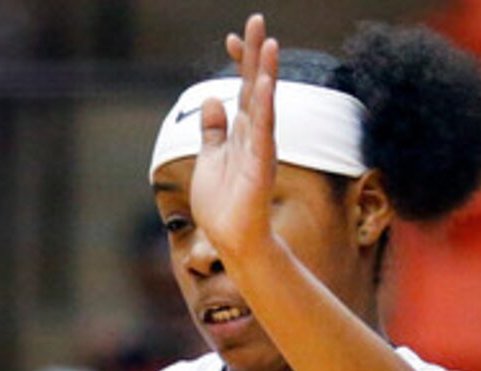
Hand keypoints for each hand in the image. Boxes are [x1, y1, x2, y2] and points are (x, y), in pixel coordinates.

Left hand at [189, 15, 278, 267]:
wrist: (231, 238)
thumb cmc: (223, 204)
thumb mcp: (211, 158)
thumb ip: (213, 130)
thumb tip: (211, 99)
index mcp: (242, 131)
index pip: (243, 88)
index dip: (238, 62)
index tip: (230, 37)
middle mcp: (254, 133)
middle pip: (256, 85)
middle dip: (256, 53)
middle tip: (256, 19)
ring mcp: (259, 147)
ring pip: (263, 102)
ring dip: (266, 72)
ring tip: (269, 42)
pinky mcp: (261, 164)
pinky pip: (264, 130)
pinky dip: (266, 107)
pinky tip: (267, 84)